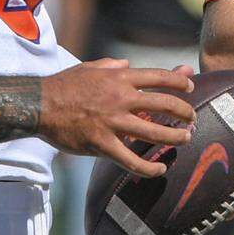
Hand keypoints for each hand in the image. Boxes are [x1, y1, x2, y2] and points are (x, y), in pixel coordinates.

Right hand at [40, 58, 195, 178]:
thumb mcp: (90, 67)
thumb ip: (112, 66)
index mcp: (119, 78)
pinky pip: (131, 161)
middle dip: (184, 112)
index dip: (180, 81)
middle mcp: (121, 98)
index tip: (191, 86)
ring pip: (154, 133)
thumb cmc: (64, 85)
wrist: (40, 105)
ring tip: (187, 139)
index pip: (159, 77)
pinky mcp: (102, 144)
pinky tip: (160, 169)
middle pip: (164, 104)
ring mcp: (113, 122)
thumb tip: (127, 65)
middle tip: (192, 118)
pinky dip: (149, 168)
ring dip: (176, 137)